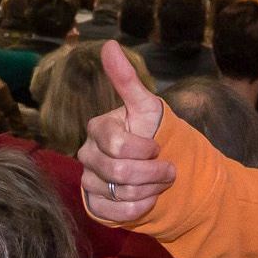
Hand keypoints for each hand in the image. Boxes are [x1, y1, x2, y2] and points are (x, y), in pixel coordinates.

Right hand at [78, 41, 173, 222]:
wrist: (161, 171)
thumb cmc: (154, 134)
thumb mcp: (147, 107)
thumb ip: (127, 79)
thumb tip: (109, 43)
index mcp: (98, 129)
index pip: (117, 144)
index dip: (144, 150)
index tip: (158, 147)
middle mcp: (88, 155)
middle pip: (119, 170)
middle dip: (152, 172)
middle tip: (169, 170)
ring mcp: (90, 181)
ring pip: (118, 192)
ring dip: (149, 189)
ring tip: (160, 183)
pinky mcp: (96, 205)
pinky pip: (114, 213)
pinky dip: (138, 209)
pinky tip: (150, 200)